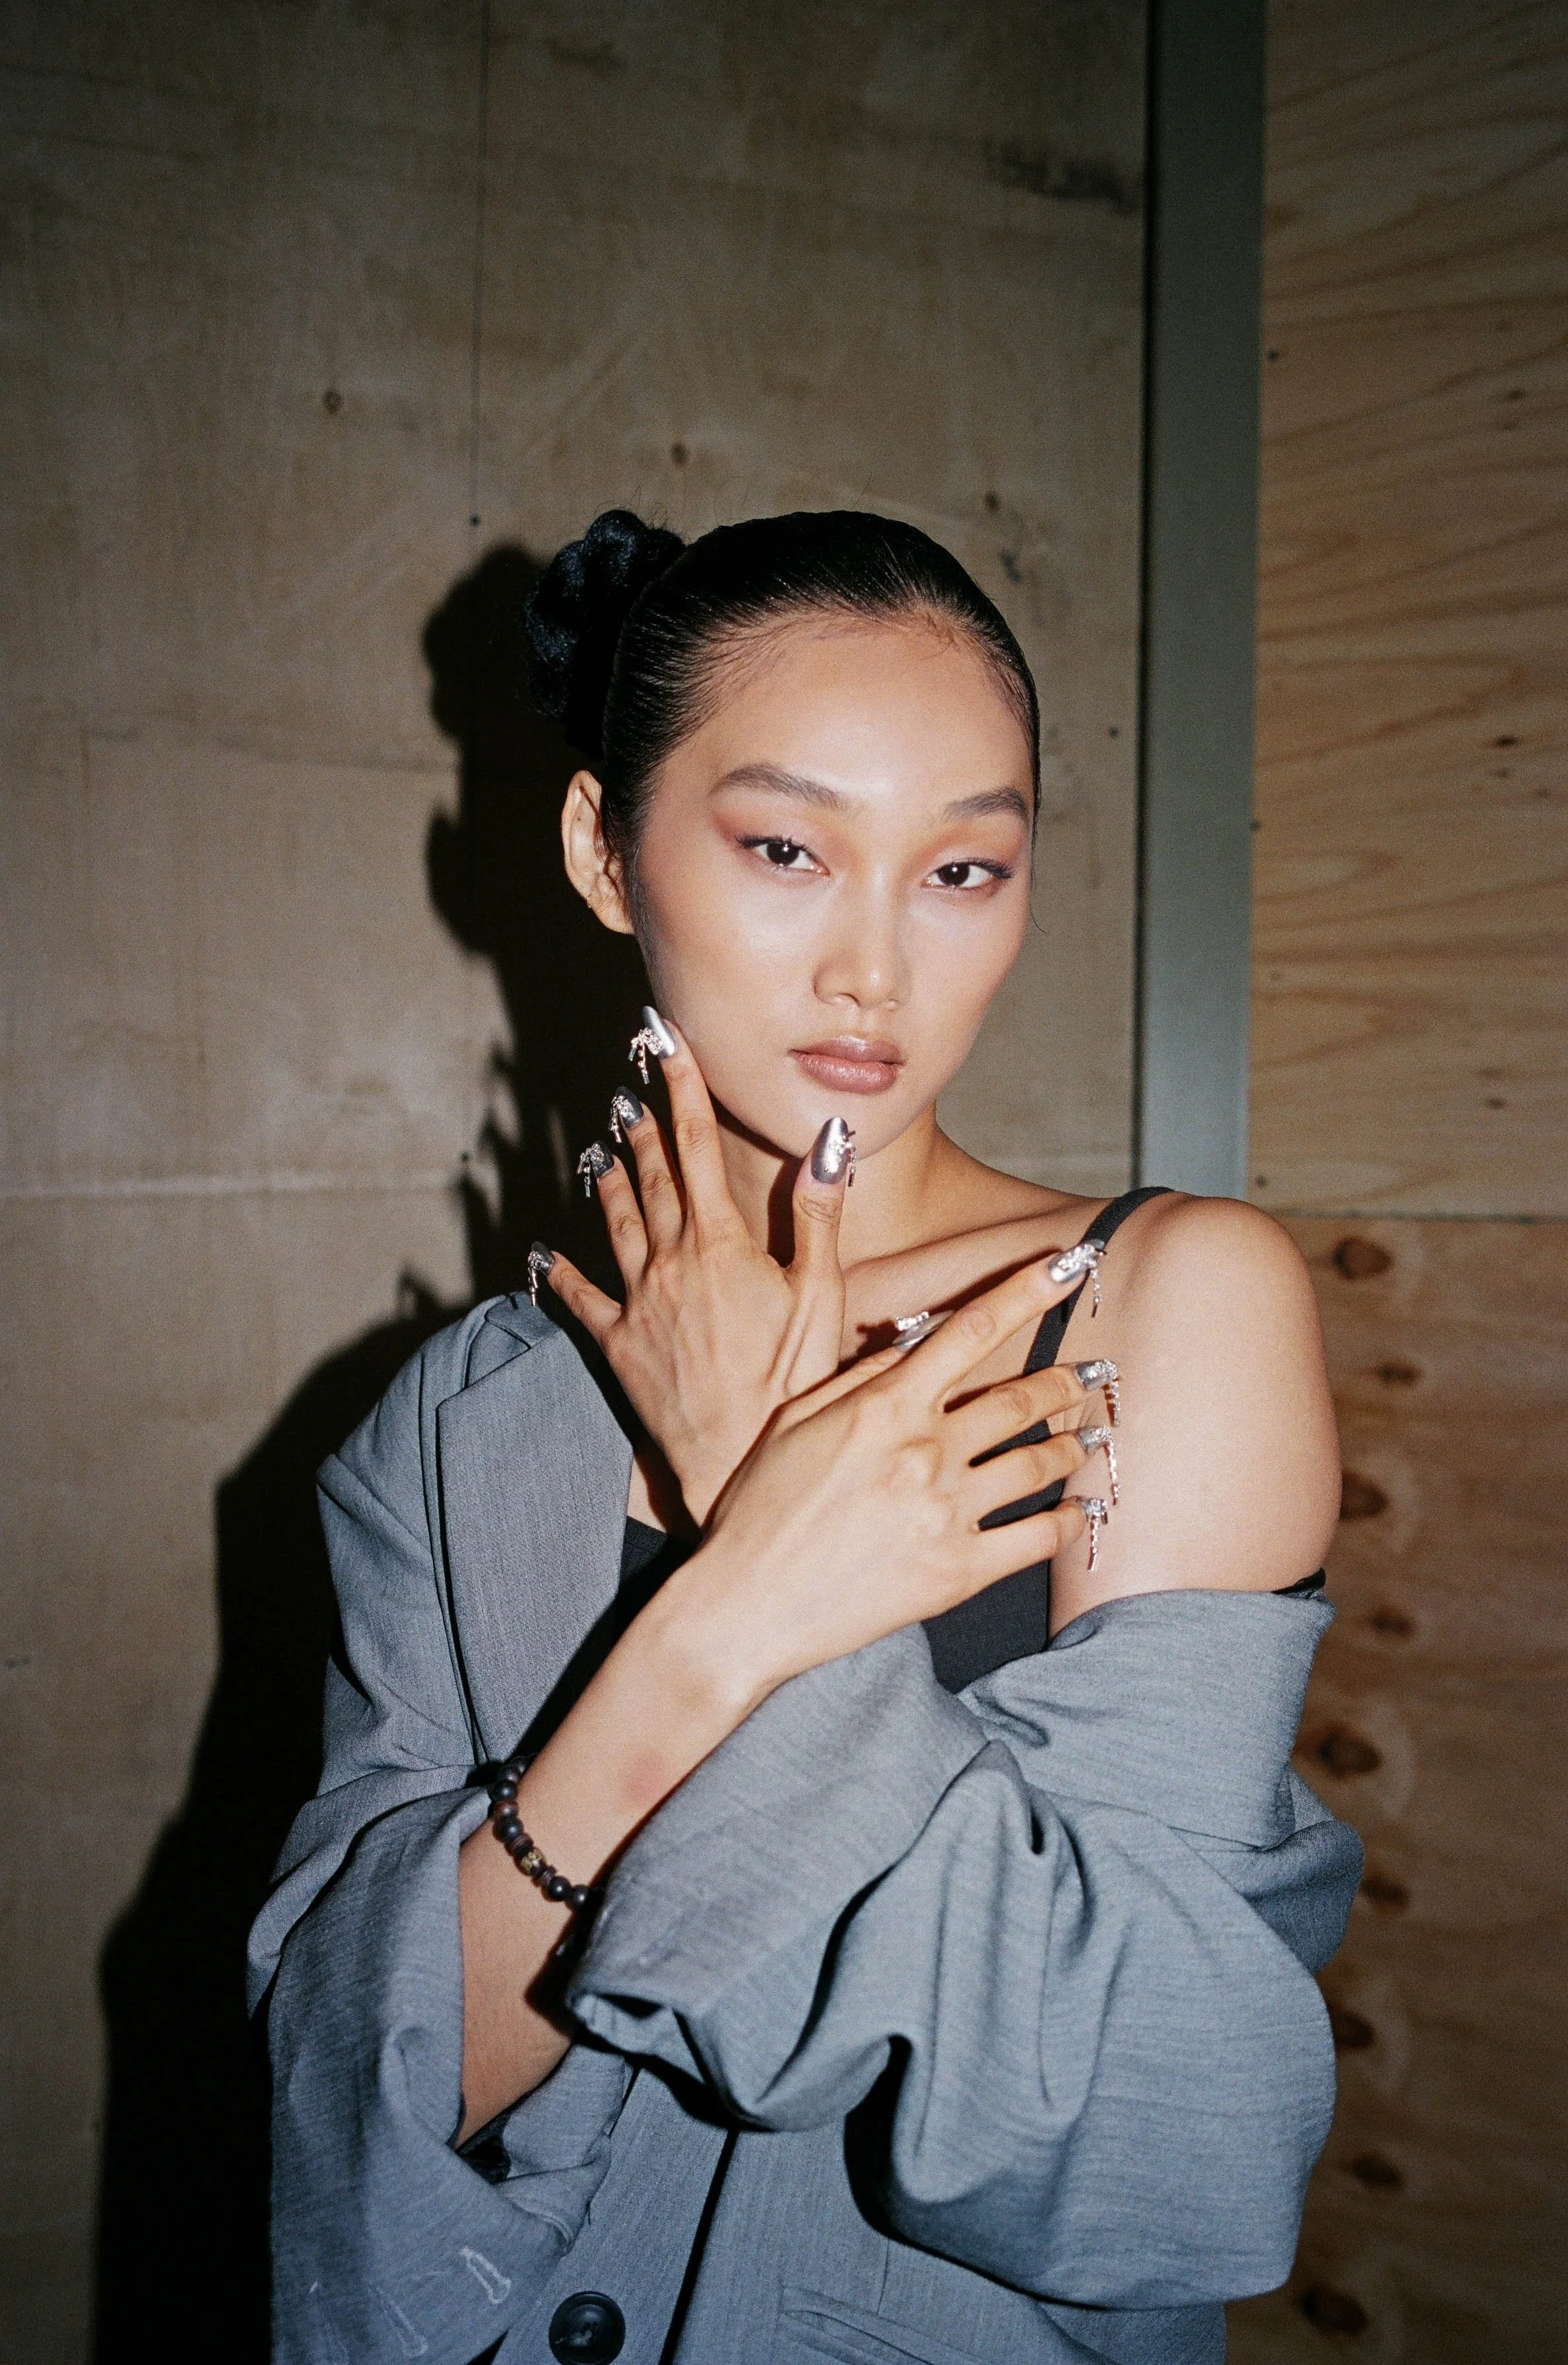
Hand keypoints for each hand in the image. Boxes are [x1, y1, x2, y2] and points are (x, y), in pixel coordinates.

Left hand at [541, 1020, 849, 1523]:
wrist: (737, 1461)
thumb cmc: (792, 1382)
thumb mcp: (821, 1293)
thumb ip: (819, 1212)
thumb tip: (828, 1138)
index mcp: (719, 1243)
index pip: (697, 1146)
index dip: (683, 1088)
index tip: (668, 1045)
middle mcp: (669, 1262)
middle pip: (652, 1176)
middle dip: (642, 1123)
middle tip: (628, 1080)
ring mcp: (638, 1303)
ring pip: (614, 1224)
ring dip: (607, 1178)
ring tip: (597, 1143)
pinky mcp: (618, 1346)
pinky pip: (579, 1301)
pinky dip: (558, 1274)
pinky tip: (540, 1254)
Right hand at [666, 1253, 1097, 1705]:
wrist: (747, 1604)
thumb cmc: (761, 1509)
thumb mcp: (796, 1422)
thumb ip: (862, 1378)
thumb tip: (917, 1346)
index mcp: (886, 1407)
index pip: (973, 1329)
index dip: (1030, 1291)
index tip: (1073, 1263)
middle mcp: (925, 1451)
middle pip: (1020, 1400)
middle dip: (1066, 1380)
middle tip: (1092, 1373)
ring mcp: (946, 1512)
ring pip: (1038, 1464)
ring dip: (1073, 1446)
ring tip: (1090, 1439)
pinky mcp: (958, 1572)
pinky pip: (1037, 1538)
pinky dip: (1068, 1520)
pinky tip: (1080, 1510)